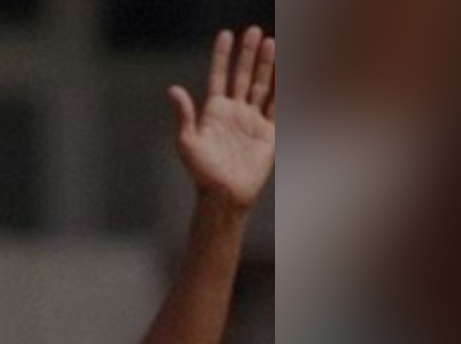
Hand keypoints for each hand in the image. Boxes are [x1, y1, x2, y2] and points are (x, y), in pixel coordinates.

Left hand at [169, 28, 274, 209]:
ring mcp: (252, 121)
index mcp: (213, 112)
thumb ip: (183, 115)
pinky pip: (278, 106)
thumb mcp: (187, 142)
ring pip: (261, 86)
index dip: (221, 57)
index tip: (226, 35)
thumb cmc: (202, 172)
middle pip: (242, 76)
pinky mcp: (268, 133)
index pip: (218, 77)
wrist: (224, 195)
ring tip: (272, 42)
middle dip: (248, 54)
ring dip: (266, 66)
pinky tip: (288, 72)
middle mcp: (233, 113)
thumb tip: (172, 89)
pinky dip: (283, 89)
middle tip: (254, 31)